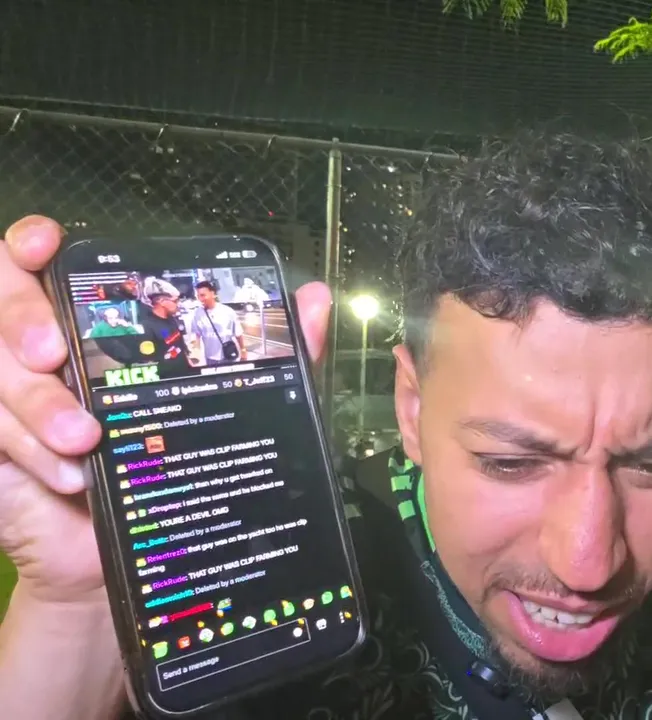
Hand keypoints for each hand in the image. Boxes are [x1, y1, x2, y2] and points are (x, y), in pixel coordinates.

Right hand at [0, 216, 332, 604]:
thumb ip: (267, 352)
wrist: (126, 557)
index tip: (49, 245)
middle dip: (23, 318)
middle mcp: (43, 346)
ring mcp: (8, 393)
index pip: (39, 256)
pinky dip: (29, 448)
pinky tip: (71, 475)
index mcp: (95, 322)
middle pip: (3, 296)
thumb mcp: (230, 405)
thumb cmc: (173, 469)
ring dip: (38, 402)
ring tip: (87, 442)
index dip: (33, 241)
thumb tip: (314, 298)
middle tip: (56, 356)